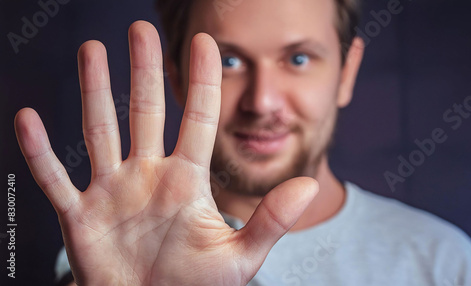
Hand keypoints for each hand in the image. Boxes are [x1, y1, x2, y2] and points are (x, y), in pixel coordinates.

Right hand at [15, 21, 317, 285]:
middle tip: (140, 29)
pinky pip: (55, 179)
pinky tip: (29, 119)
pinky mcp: (81, 217)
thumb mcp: (241, 256)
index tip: (206, 41)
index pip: (198, 119)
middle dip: (143, 71)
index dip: (203, 80)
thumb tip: (310, 186)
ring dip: (94, 92)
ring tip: (91, 50)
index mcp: (186, 181)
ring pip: (100, 132)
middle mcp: (148, 176)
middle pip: (145, 113)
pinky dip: (40, 153)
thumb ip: (271, 220)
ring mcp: (112, 192)